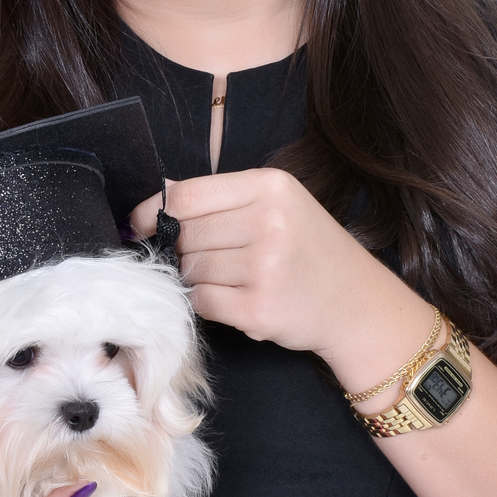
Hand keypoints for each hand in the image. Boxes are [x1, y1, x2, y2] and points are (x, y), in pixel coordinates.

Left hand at [130, 169, 353, 353]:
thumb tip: (157, 196)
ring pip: (190, 269)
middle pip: (185, 234)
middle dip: (185, 250)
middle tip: (217, 258)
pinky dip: (208, 302)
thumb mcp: (278, 205)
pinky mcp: (258, 309)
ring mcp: (265, 268)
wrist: (357, 304)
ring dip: (198, 278)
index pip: (187, 195)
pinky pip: (201, 301)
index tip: (140, 224)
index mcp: (270, 187)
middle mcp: (269, 222)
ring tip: (235, 279)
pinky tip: (235, 299)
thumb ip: (220, 198)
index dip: (153, 212)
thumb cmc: (310, 251)